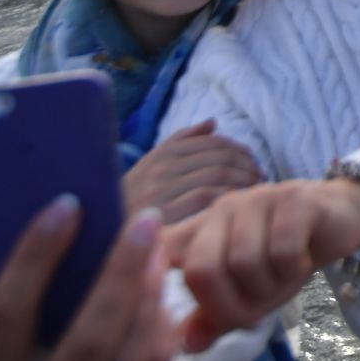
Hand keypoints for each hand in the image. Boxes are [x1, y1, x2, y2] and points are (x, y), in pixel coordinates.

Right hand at [0, 200, 176, 360]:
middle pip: (89, 337)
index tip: (68, 204)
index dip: (35, 258)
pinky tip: (163, 291)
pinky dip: (163, 327)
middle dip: (121, 272)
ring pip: (131, 356)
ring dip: (151, 296)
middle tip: (145, 218)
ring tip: (157, 249)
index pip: (8, 314)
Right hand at [124, 121, 261, 223]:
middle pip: (218, 159)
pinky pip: (207, 198)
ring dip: (243, 184)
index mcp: (161, 154)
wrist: (100, 238)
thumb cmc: (132, 204)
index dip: (239, 151)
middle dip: (247, 168)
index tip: (253, 163)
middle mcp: (160, 169)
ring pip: (216, 177)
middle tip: (259, 179)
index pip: (213, 143)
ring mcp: (161, 192)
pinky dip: (229, 199)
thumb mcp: (150, 168)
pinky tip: (237, 208)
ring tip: (253, 193)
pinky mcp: (164, 216)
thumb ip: (181, 142)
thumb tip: (213, 122)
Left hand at [165, 178, 359, 351]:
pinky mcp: (295, 199)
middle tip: (255, 314)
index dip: (158, 282)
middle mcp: (222, 210)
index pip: (162, 253)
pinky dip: (293, 270)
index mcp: (202, 229)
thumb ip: (216, 316)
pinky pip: (283, 250)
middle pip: (202, 270)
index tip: (179, 313)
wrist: (340, 218)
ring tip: (283, 284)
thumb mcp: (249, 292)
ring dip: (268, 289)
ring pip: (244, 263)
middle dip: (230, 307)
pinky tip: (302, 265)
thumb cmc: (285, 256)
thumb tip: (187, 346)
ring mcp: (258, 200)